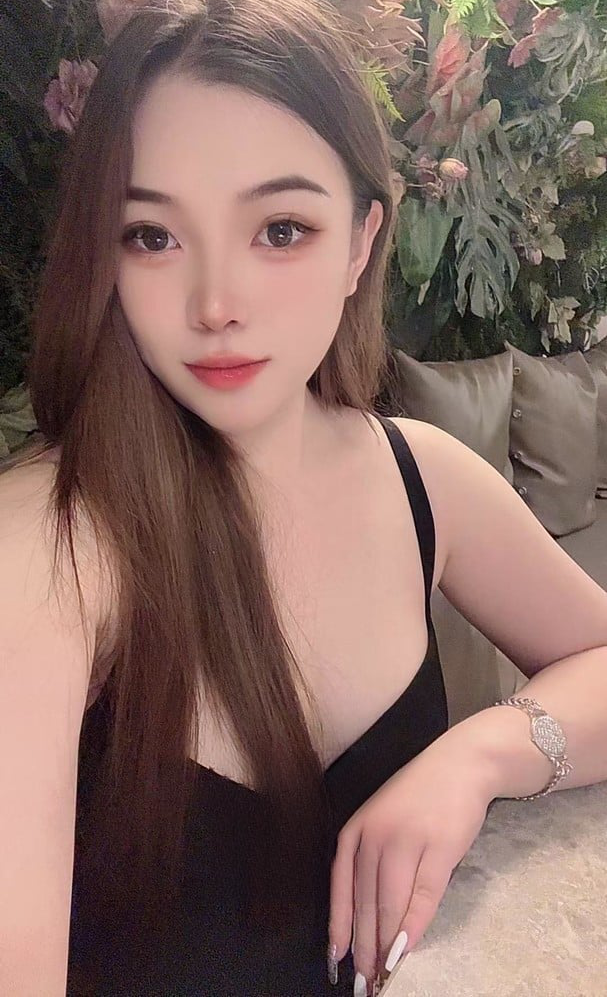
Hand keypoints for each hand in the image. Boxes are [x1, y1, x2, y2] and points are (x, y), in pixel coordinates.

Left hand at [327, 737, 494, 993]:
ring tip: (385, 974)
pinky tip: (409, 948)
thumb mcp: (381, 820)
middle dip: (364, 947)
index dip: (340, 928)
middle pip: (366, 903)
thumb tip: (364, 916)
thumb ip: (370, 861)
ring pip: (391, 905)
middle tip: (365, 982)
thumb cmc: (419, 796)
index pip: (341, 887)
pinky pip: (423, 896)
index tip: (337, 960)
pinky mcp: (440, 847)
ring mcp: (408, 840)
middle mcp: (376, 835)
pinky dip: (415, 926)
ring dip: (387, 945)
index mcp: (356, 829)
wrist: (460, 765)